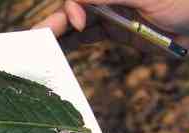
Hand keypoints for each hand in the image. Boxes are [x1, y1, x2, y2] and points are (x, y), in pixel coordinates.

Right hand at [34, 0, 188, 52]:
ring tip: (43, 50)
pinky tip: (62, 51)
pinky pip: (90, 36)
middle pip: (74, 10)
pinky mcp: (118, 31)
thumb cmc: (185, 3)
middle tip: (36, 40)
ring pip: (79, 25)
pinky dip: (75, 44)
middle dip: (56, 23)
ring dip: (61, 36)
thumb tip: (76, 2)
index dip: (71, 8)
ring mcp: (113, 14)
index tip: (76, 23)